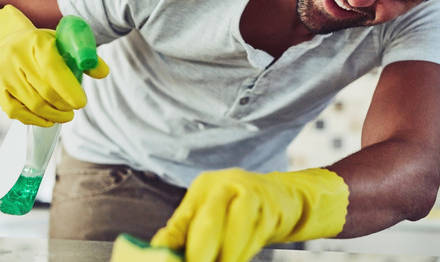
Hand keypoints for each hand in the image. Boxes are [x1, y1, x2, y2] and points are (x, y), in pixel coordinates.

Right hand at [0, 5, 107, 126]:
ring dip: (54, 114)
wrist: (4, 45)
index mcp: (36, 41)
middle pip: (44, 90)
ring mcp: (3, 73)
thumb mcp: (62, 42)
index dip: (68, 89)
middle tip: (75, 108)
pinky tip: (48, 120)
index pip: (53, 68)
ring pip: (33, 104)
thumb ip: (85, 56)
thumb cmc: (41, 46)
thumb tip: (102, 72)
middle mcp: (16, 56)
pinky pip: (16, 112)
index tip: (81, 103)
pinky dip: (35, 120)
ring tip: (66, 115)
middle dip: (64, 104)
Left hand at [151, 168, 348, 261]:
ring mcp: (254, 196)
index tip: (177, 261)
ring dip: (227, 257)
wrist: (281, 197)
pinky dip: (243, 254)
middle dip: (201, 253)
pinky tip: (235, 260)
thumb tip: (157, 250)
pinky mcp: (273, 212)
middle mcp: (229, 185)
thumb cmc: (234, 207)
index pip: (187, 215)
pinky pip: (255, 239)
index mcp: (206, 186)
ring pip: (236, 233)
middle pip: (210, 221)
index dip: (177, 243)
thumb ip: (182, 230)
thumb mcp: (205, 211)